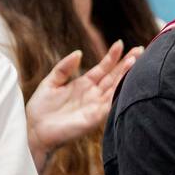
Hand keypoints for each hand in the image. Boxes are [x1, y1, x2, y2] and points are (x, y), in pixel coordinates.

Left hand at [26, 41, 143, 156]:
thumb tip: (79, 52)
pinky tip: (127, 83)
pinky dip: (119, 93)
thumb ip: (64, 67)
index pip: (103, 68)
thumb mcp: (50, 82)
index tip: (120, 43)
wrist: (34, 131)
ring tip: (136, 60)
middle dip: (127, 63)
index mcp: (84, 84)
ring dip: (126, 75)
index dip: (112, 56)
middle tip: (140, 49)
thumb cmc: (40, 109)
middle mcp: (93, 93)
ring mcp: (96, 105)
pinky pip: (110, 103)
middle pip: (114, 75)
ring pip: (115, 87)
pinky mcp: (95, 117)